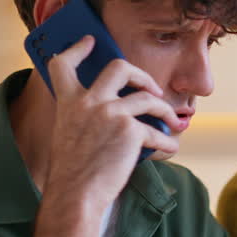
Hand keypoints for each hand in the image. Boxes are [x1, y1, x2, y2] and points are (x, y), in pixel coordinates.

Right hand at [43, 35, 178, 213]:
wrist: (75, 196)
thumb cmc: (74, 172)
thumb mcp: (69, 134)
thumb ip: (85, 116)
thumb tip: (117, 110)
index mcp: (68, 102)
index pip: (63, 64)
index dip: (76, 48)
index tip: (89, 40)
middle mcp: (89, 101)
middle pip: (119, 67)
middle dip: (141, 74)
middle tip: (152, 89)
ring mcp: (110, 113)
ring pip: (148, 98)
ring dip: (165, 110)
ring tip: (173, 121)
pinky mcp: (130, 131)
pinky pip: (157, 132)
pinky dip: (167, 142)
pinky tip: (171, 149)